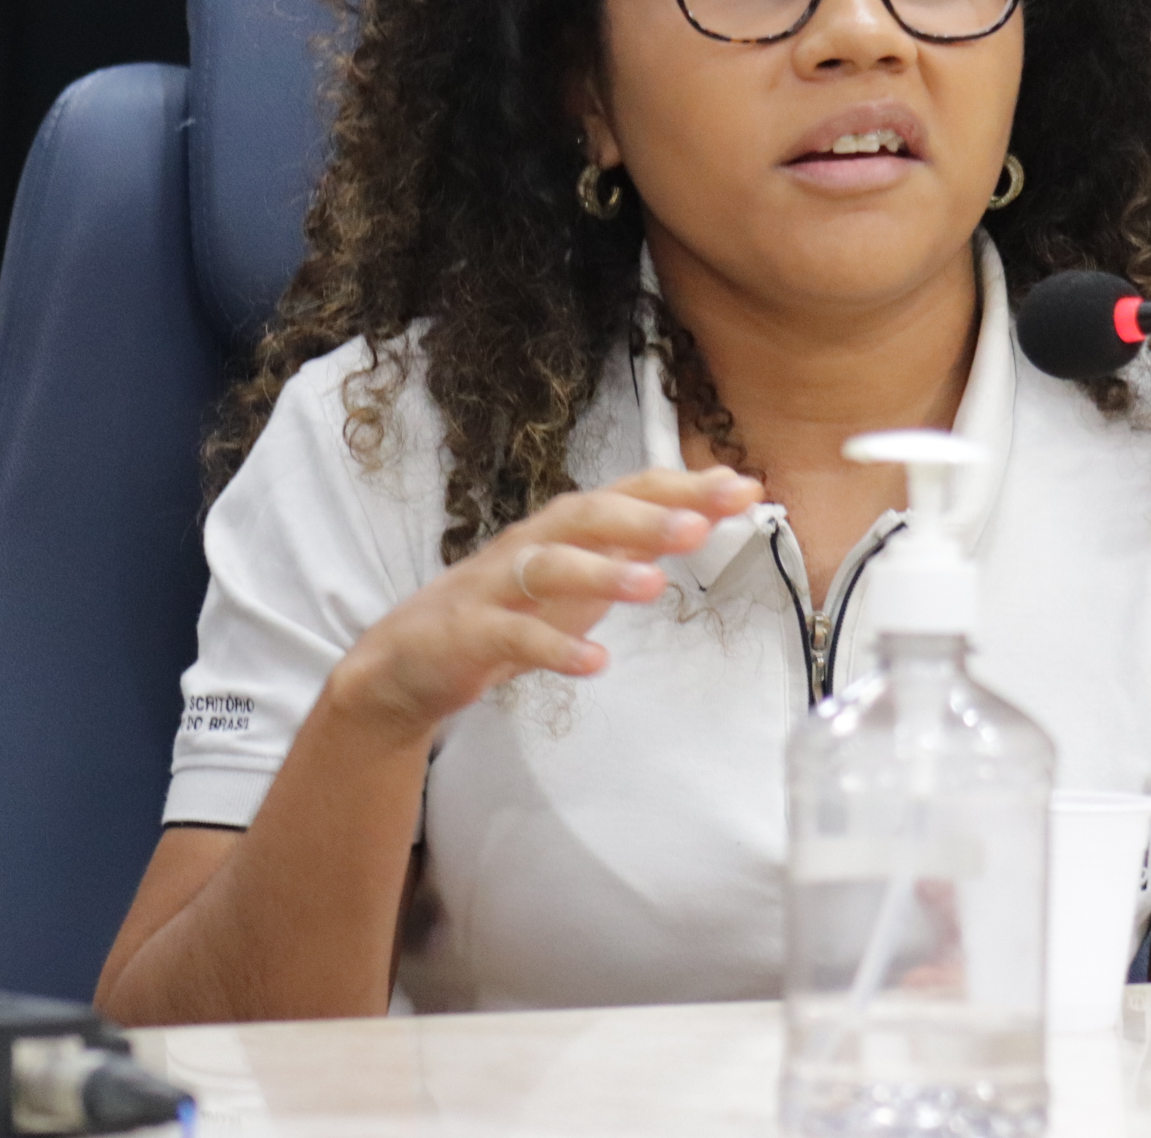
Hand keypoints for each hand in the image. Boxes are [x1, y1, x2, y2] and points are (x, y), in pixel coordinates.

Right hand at [327, 466, 762, 741]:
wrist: (407, 662)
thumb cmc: (508, 611)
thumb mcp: (581, 576)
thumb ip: (638, 546)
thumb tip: (707, 515)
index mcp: (565, 527)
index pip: (629, 491)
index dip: (684, 487)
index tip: (743, 488)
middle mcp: (532, 543)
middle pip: (589, 515)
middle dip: (647, 517)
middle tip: (702, 524)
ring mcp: (496, 586)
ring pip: (550, 566)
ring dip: (603, 572)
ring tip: (654, 585)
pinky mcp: (469, 634)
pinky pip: (514, 637)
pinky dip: (555, 648)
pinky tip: (595, 662)